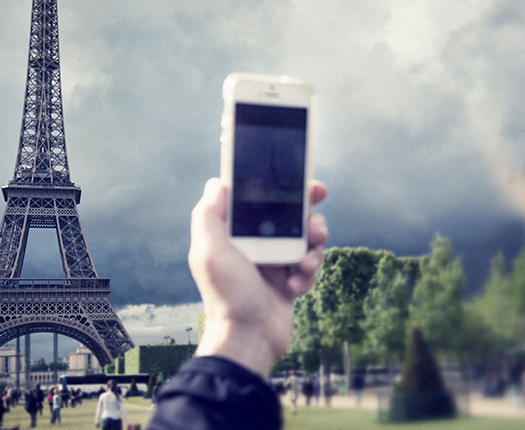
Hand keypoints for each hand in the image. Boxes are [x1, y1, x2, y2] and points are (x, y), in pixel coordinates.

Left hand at [189, 177, 328, 374]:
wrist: (249, 340)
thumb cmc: (227, 298)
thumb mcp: (209, 253)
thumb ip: (208, 215)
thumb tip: (218, 184)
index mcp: (234, 233)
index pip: (259, 198)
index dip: (280, 187)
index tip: (302, 184)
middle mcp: (254, 243)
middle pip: (289, 215)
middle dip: (308, 217)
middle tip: (316, 224)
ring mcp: (274, 261)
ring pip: (305, 237)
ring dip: (313, 247)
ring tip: (306, 262)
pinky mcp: (290, 279)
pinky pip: (310, 263)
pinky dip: (309, 272)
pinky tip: (297, 286)